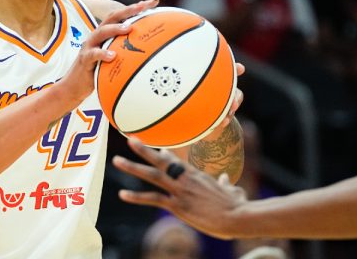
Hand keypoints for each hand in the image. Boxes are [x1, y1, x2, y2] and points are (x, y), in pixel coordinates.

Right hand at [57, 0, 158, 105]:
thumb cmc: (98, 71)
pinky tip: (113, 56)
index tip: (154, 1)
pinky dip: (103, 54)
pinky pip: (93, 55)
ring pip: (102, 32)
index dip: (137, 7)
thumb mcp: (114, 59)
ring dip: (116, 28)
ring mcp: (90, 46)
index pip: (122, 15)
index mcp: (106, 33)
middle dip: (129, 10)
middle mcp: (98, 35)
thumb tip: (153, 53)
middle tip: (144, 6)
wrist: (75, 85)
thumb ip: (127, 52)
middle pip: (112, 17)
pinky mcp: (85, 59)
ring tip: (129, 28)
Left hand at [112, 137, 247, 239]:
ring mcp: (180, 190)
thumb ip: (224, 183)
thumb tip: (224, 179)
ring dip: (133, 167)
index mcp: (196, 174)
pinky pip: (153, 198)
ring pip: (152, 175)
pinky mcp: (178, 205)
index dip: (163, 153)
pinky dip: (136, 196)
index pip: (175, 160)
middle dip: (143, 149)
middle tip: (128, 139)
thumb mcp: (230, 189)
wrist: (239, 215)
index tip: (153, 146)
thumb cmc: (237, 205)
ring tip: (117, 160)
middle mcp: (185, 178)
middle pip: (161, 160)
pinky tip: (122, 194)